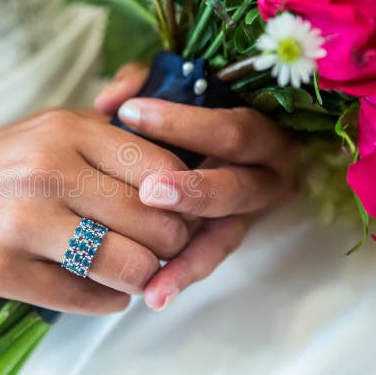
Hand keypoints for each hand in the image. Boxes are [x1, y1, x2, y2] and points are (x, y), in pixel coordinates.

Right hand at [0, 109, 190, 314]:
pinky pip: (88, 300)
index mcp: (69, 130)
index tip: (175, 214)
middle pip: (156, 224)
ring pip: (129, 266)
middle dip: (169, 246)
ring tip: (129, 270)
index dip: (182, 201)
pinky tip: (99, 288)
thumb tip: (184, 180)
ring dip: (141, 278)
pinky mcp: (2, 270)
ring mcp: (23, 222)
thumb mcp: (52, 130)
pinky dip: (107, 300)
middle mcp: (49, 170)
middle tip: (156, 249)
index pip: (164, 170)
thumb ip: (114, 142)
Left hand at [95, 63, 299, 310]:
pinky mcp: (228, 237)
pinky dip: (181, 275)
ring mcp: (248, 212)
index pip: (232, 130)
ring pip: (226, 236)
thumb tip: (110, 101)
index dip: (185, 123)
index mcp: (260, 132)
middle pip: (236, 187)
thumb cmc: (184, 103)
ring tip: (151, 275)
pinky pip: (209, 258)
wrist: (198, 137)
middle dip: (194, 191)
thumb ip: (142, 79)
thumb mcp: (168, 82)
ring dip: (187, 254)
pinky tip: (154, 294)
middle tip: (149, 192)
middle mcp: (265, 175)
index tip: (131, 115)